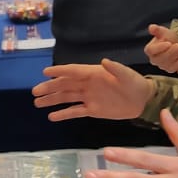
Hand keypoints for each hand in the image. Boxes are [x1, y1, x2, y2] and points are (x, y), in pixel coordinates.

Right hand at [33, 59, 154, 120]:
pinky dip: (64, 114)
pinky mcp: (92, 110)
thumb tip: (104, 61)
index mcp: (94, 73)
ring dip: (52, 100)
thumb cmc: (134, 83)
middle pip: (65, 85)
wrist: (142, 101)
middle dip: (50, 87)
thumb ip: (115, 69)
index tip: (45, 72)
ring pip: (66, 98)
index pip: (73, 71)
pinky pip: (75, 111)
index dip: (59, 71)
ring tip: (37, 103)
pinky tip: (52, 116)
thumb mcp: (126, 75)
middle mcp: (87, 84)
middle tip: (35, 91)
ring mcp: (88, 97)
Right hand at [144, 24, 177, 72]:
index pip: (151, 50)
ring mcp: (164, 66)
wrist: (176, 44)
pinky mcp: (173, 69)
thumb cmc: (167, 38)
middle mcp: (155, 60)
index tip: (168, 43)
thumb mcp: (163, 32)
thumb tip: (151, 27)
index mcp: (150, 51)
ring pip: (170, 64)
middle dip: (172, 52)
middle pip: (162, 59)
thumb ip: (157, 30)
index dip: (159, 47)